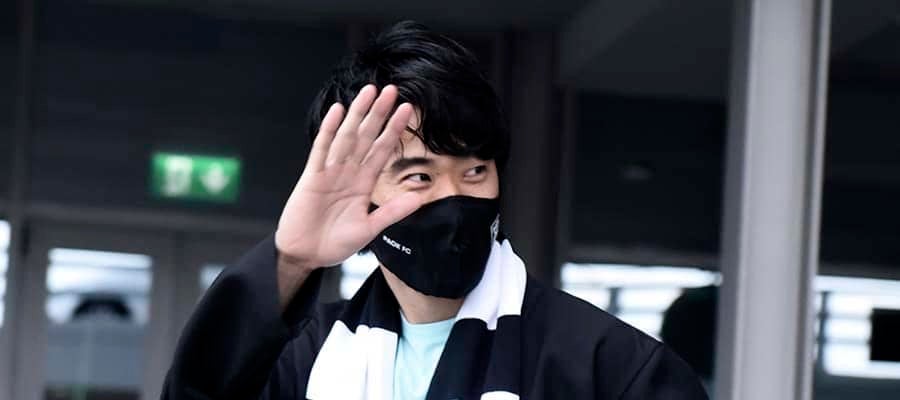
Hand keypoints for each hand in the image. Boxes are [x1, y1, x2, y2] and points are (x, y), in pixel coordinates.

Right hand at [275, 85, 421, 271]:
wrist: (306, 255)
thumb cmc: (334, 242)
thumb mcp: (369, 228)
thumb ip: (392, 212)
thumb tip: (418, 198)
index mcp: (363, 183)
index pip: (382, 150)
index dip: (394, 130)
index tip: (406, 111)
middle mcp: (348, 172)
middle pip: (367, 136)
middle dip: (379, 113)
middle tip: (392, 90)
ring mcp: (330, 172)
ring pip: (347, 137)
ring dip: (358, 114)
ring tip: (369, 92)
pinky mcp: (312, 177)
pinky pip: (322, 149)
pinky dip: (329, 130)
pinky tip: (337, 111)